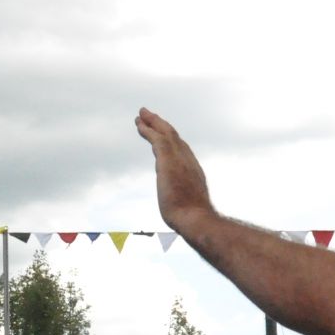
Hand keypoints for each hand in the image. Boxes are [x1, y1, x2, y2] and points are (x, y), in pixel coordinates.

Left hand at [135, 107, 213, 234]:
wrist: (196, 218)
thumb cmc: (194, 220)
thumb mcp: (190, 208)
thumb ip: (185, 205)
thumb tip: (182, 216)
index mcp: (194, 171)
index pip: (182, 150)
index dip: (172, 141)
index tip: (164, 134)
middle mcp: (188, 160)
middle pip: (174, 137)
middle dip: (162, 126)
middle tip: (150, 117)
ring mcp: (179, 158)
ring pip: (165, 133)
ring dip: (153, 122)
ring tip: (141, 114)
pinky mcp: (167, 159)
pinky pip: (156, 138)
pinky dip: (148, 129)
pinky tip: (139, 123)